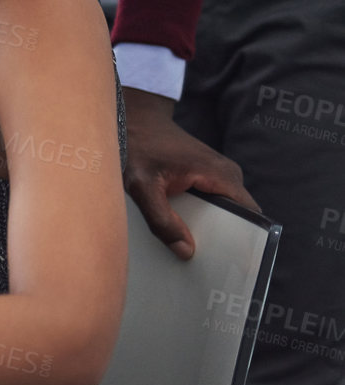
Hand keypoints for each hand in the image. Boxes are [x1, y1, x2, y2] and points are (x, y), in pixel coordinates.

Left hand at [123, 87, 258, 259]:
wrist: (133, 117)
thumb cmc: (137, 145)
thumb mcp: (141, 185)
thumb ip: (161, 219)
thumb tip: (186, 251)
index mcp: (221, 176)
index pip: (250, 217)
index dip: (245, 242)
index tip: (234, 267)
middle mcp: (227, 175)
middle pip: (238, 218)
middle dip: (226, 241)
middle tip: (209, 267)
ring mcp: (218, 175)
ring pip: (225, 212)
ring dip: (213, 231)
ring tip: (195, 253)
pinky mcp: (207, 176)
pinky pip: (214, 204)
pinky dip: (203, 219)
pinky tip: (185, 233)